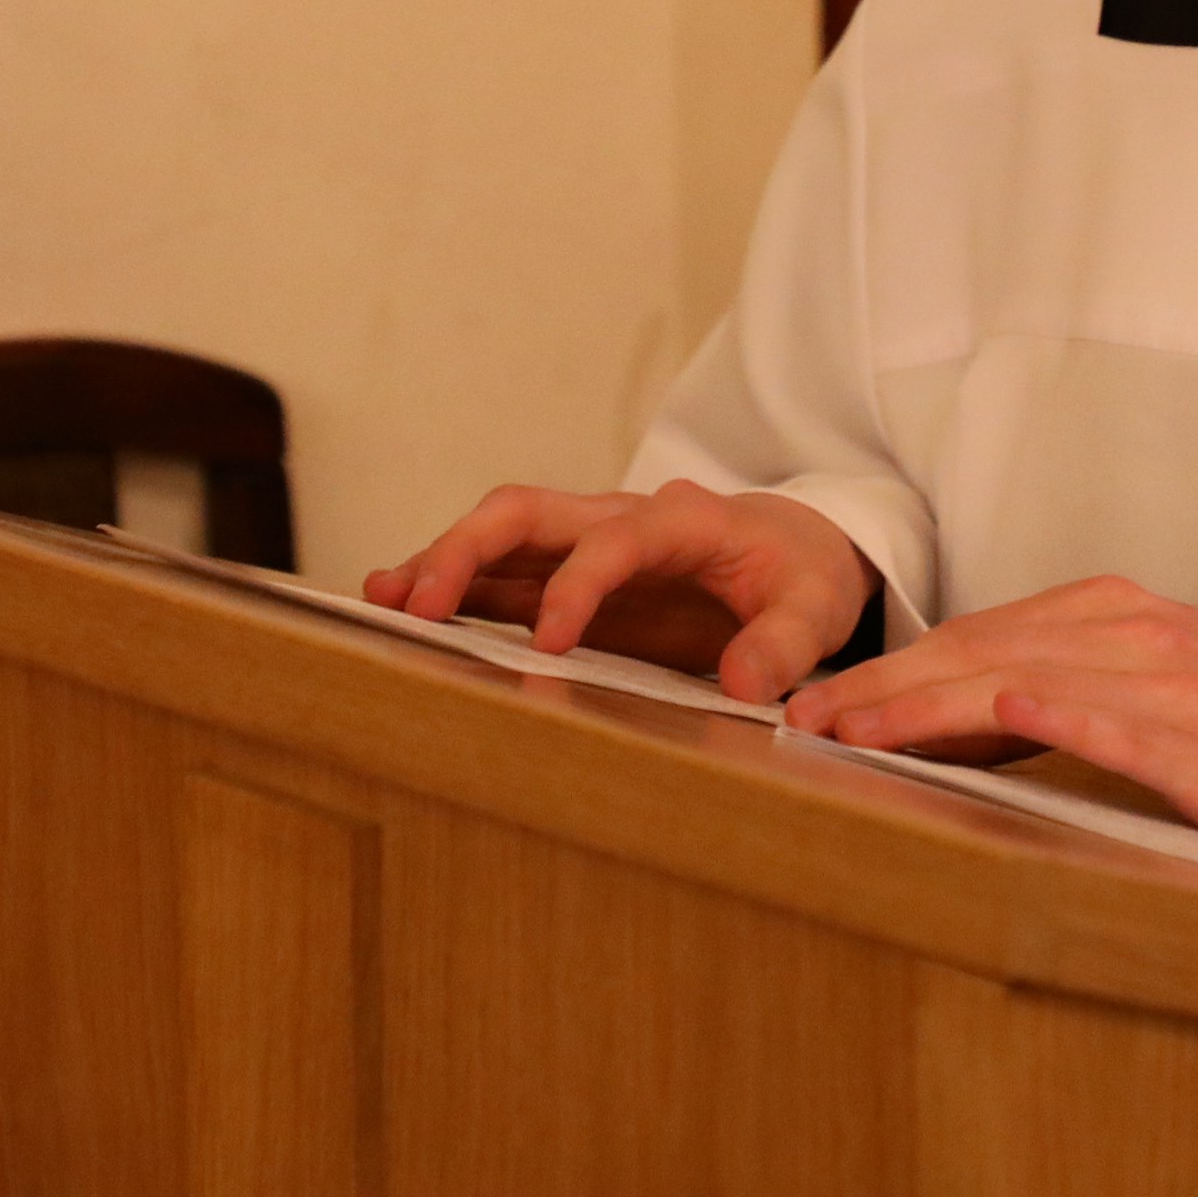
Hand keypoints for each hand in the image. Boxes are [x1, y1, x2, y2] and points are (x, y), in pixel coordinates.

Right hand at [366, 480, 872, 705]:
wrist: (797, 550)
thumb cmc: (803, 575)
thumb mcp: (815, 607)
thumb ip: (782, 642)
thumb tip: (741, 685)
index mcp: (683, 521)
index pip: (616, 540)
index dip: (578, 585)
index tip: (550, 643)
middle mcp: (621, 518)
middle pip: (530, 511)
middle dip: (469, 549)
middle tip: (420, 602)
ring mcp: (588, 544)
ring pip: (501, 534)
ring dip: (442, 562)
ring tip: (382, 600)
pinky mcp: (569, 575)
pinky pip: (502, 570)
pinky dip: (451, 584)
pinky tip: (401, 606)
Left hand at [780, 574, 1197, 849]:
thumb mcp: (1146, 683)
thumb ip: (1063, 686)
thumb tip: (965, 715)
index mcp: (1107, 617)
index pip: (974, 639)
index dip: (889, 669)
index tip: (816, 701)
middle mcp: (1127, 636)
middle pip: (980, 655)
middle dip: (883, 687)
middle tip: (801, 719)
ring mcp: (1165, 687)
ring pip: (1026, 683)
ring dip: (933, 706)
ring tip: (857, 728)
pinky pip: (1120, 724)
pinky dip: (1058, 713)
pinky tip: (1004, 712)